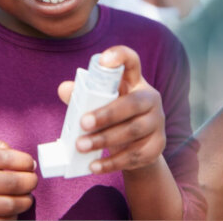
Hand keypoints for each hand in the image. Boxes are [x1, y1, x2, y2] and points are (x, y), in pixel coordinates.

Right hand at [0, 140, 36, 219]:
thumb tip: (27, 161)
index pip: (8, 158)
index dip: (27, 162)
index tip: (30, 165)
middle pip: (13, 183)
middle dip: (31, 181)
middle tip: (32, 181)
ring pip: (10, 205)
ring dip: (25, 201)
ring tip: (25, 196)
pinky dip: (12, 216)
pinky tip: (11, 209)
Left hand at [57, 46, 165, 174]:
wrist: (138, 147)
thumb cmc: (114, 119)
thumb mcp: (99, 105)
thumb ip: (82, 96)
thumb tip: (64, 89)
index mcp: (135, 82)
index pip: (131, 62)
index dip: (120, 56)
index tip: (102, 61)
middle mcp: (151, 99)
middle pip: (133, 103)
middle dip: (107, 114)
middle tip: (83, 124)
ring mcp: (157, 122)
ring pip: (134, 131)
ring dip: (105, 139)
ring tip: (81, 147)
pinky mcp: (157, 145)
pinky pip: (136, 154)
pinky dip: (113, 162)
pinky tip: (94, 166)